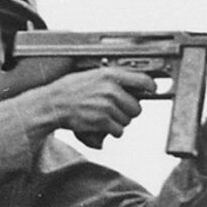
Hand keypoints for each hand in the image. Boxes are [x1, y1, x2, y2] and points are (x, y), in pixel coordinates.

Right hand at [34, 66, 159, 140]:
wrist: (53, 104)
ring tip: (104, 116)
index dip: (150, 86)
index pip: (142, 79)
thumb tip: (133, 85)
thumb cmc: (70, 90)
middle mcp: (111, 89)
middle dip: (128, 112)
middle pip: (136, 107)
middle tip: (116, 110)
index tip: (152, 89)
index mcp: (109, 75)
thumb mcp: (92, 75)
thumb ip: (112, 79)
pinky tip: (101, 125)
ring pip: (127, 121)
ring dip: (118, 122)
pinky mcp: (103, 121)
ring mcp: (107, 106)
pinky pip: (119, 131)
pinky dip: (112, 131)